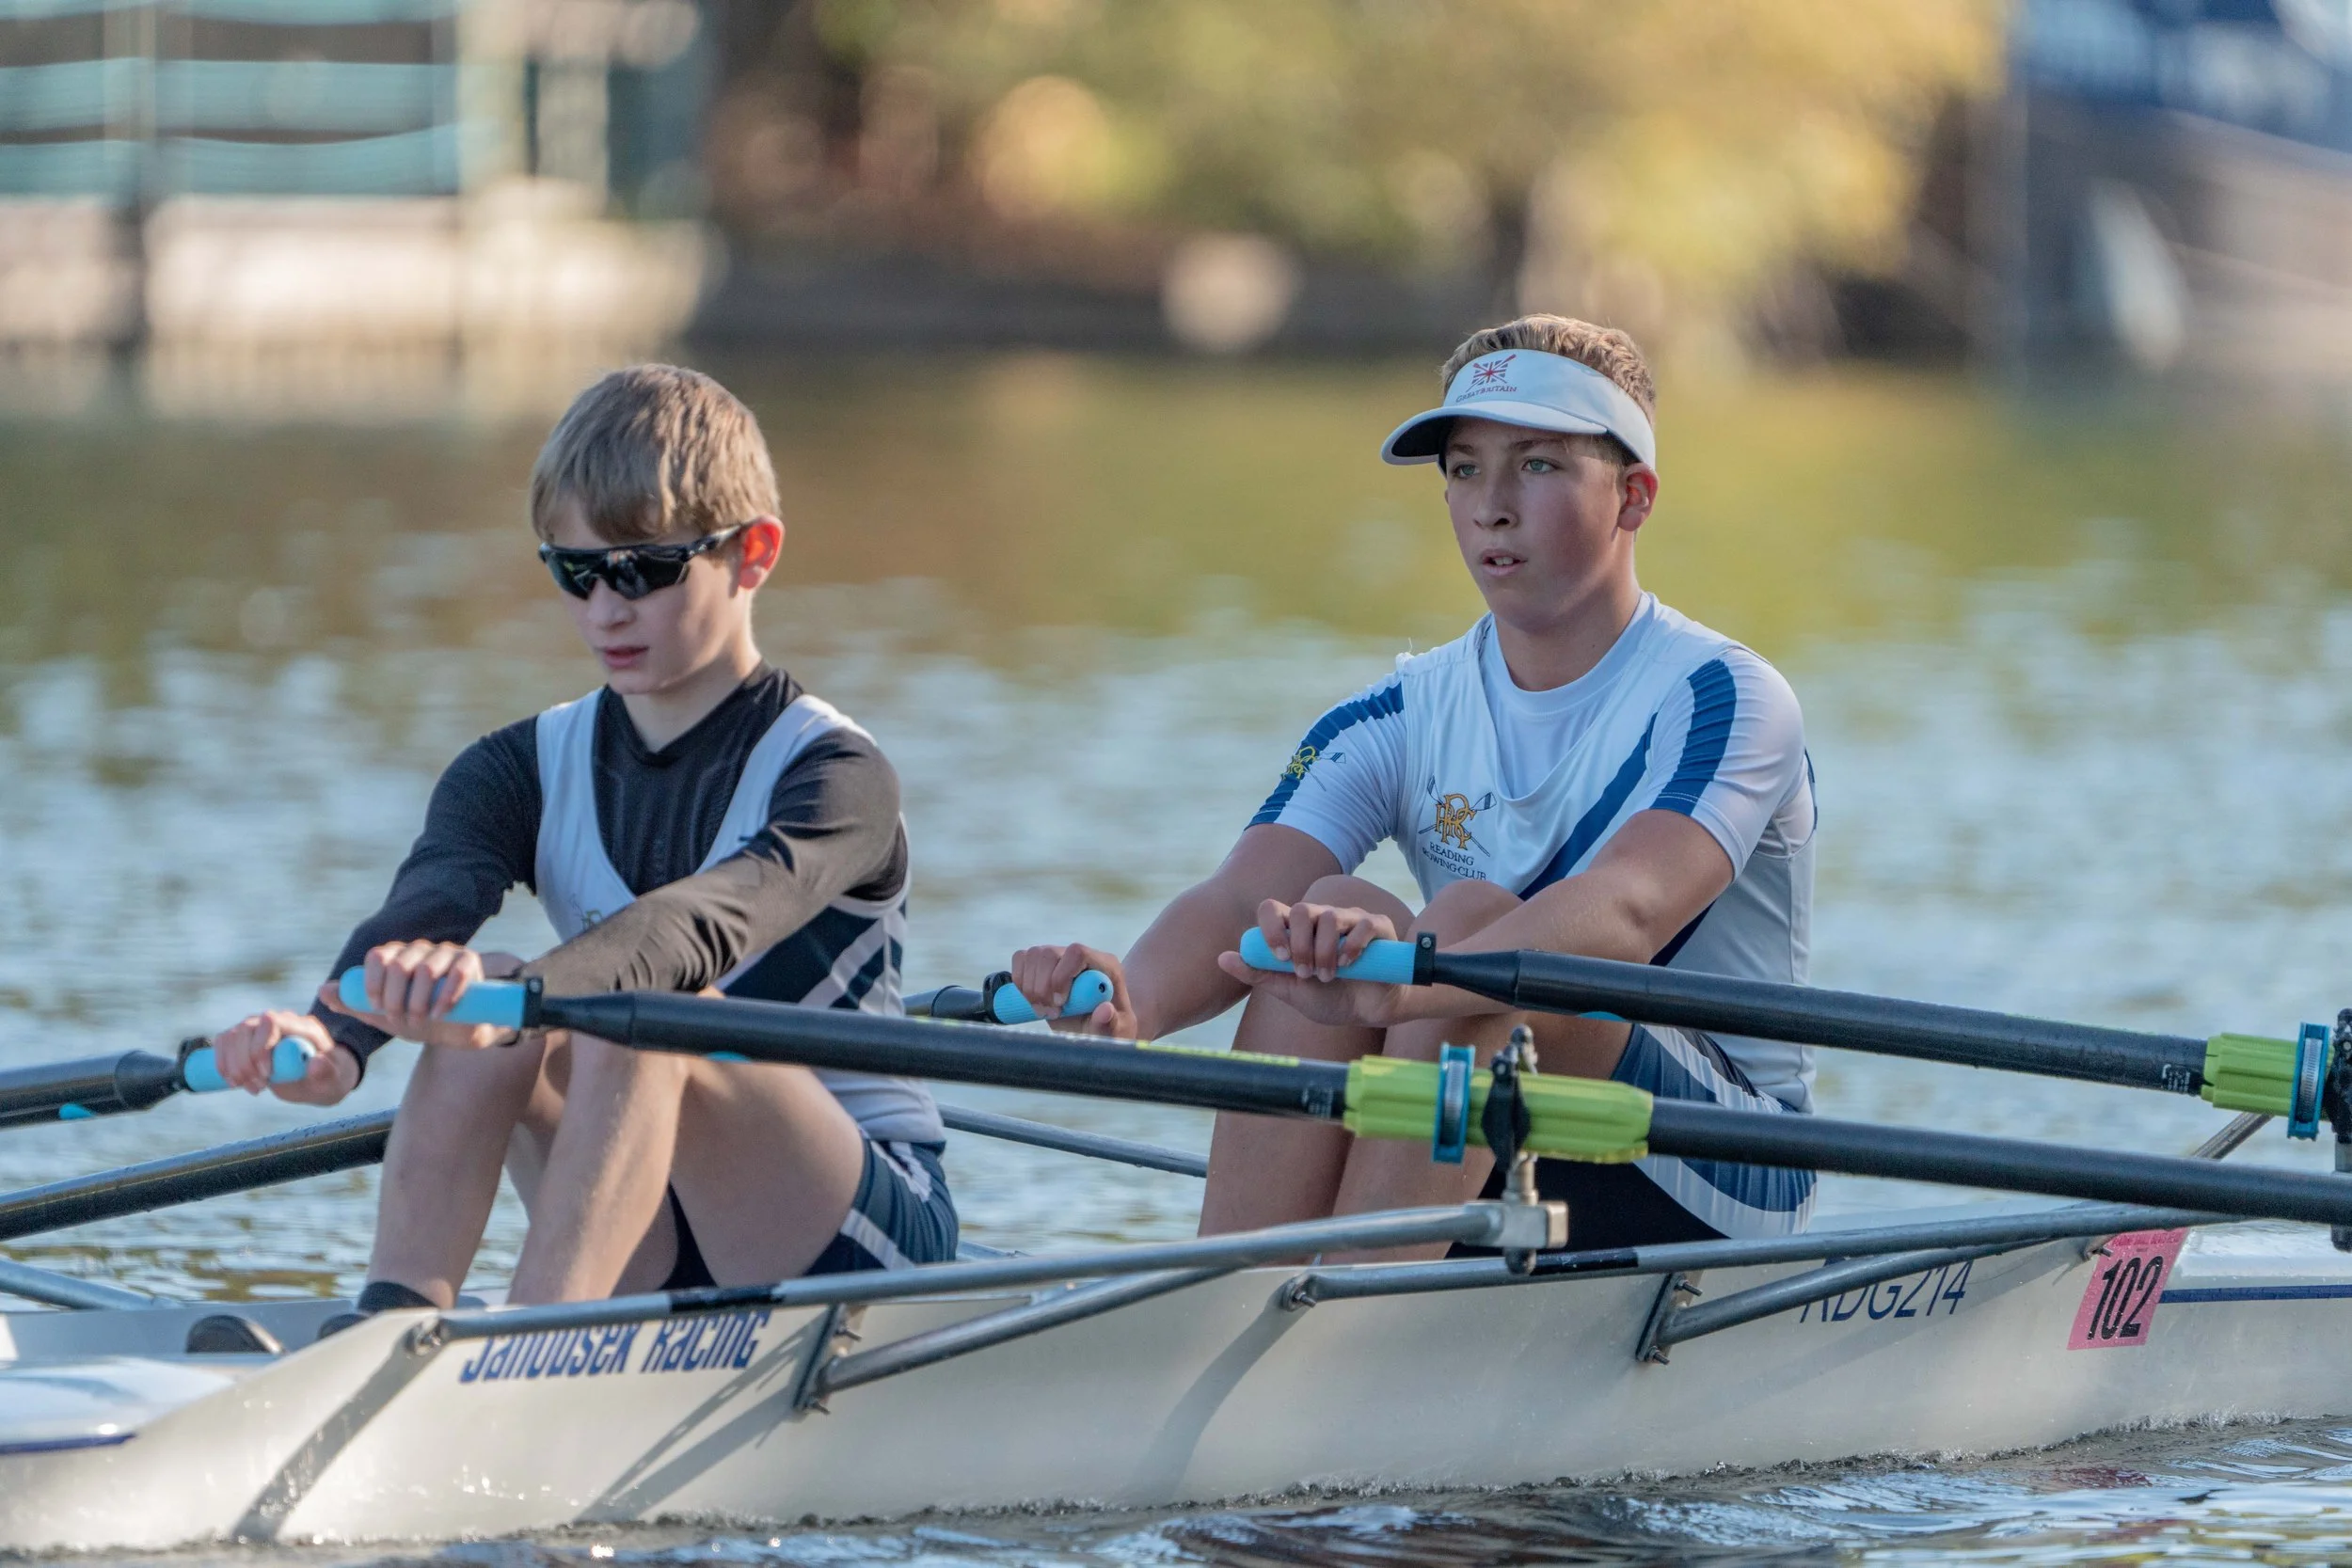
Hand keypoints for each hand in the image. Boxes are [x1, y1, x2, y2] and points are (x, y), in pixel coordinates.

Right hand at [208, 1009, 357, 1105]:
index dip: (261, 1048)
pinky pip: (223, 1043)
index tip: (266, 1075)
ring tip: (253, 1088)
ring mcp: (259, 1027)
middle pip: (245, 1029)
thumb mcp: (333, 1078)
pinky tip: (236, 1082)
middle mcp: (278, 1021)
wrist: (319, 1077)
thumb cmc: (328, 1076)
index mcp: (302, 1025)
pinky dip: (223, 1064)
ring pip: (231, 1037)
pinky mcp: (245, 1038)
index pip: (270, 1022)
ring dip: (234, 1067)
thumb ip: (327, 1070)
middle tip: (259, 1088)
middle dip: (245, 1063)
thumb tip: (316, 1063)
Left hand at [319, 941, 522, 1050]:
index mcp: (395, 957)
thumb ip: (352, 1003)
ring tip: (420, 1020)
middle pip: (399, 965)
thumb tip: (323, 990)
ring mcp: (446, 953)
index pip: (377, 956)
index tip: (377, 1008)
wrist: (455, 1032)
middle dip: (396, 999)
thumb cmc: (417, 1019)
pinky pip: (457, 972)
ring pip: (425, 970)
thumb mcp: (381, 1015)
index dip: (373, 983)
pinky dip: (446, 996)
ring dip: (419, 1001)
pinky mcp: (469, 961)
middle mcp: (419, 949)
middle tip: (399, 1019)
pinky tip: (440, 1013)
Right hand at [1008, 943, 1137, 1036]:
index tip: (1059, 1003)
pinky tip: (1031, 1000)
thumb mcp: (1115, 1032)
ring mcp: (1060, 957)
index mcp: (1105, 965)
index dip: (1062, 976)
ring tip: (1041, 1010)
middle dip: (1042, 987)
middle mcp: (1081, 956)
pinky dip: (1019, 981)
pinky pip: (1021, 959)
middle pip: (1050, 953)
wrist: (1096, 1028)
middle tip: (1049, 1014)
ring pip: (1033, 955)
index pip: (1077, 953)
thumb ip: (1110, 1024)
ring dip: (1030, 987)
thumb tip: (1104, 1010)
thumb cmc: (1109, 1029)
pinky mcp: (1042, 965)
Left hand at [1214, 898, 1407, 1028]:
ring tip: (1328, 977)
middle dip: (1300, 945)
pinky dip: (1353, 945)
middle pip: (1300, 909)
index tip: (1279, 958)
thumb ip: (1259, 974)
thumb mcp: (1290, 990)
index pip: (1272, 909)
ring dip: (1325, 952)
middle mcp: (1321, 918)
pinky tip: (1350, 966)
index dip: (1270, 928)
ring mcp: (1350, 918)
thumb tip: (1221, 958)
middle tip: (1305, 973)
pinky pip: (1362, 923)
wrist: (1369, 1012)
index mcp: (1296, 931)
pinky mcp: (1377, 926)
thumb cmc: (1329, 998)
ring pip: (1329, 917)